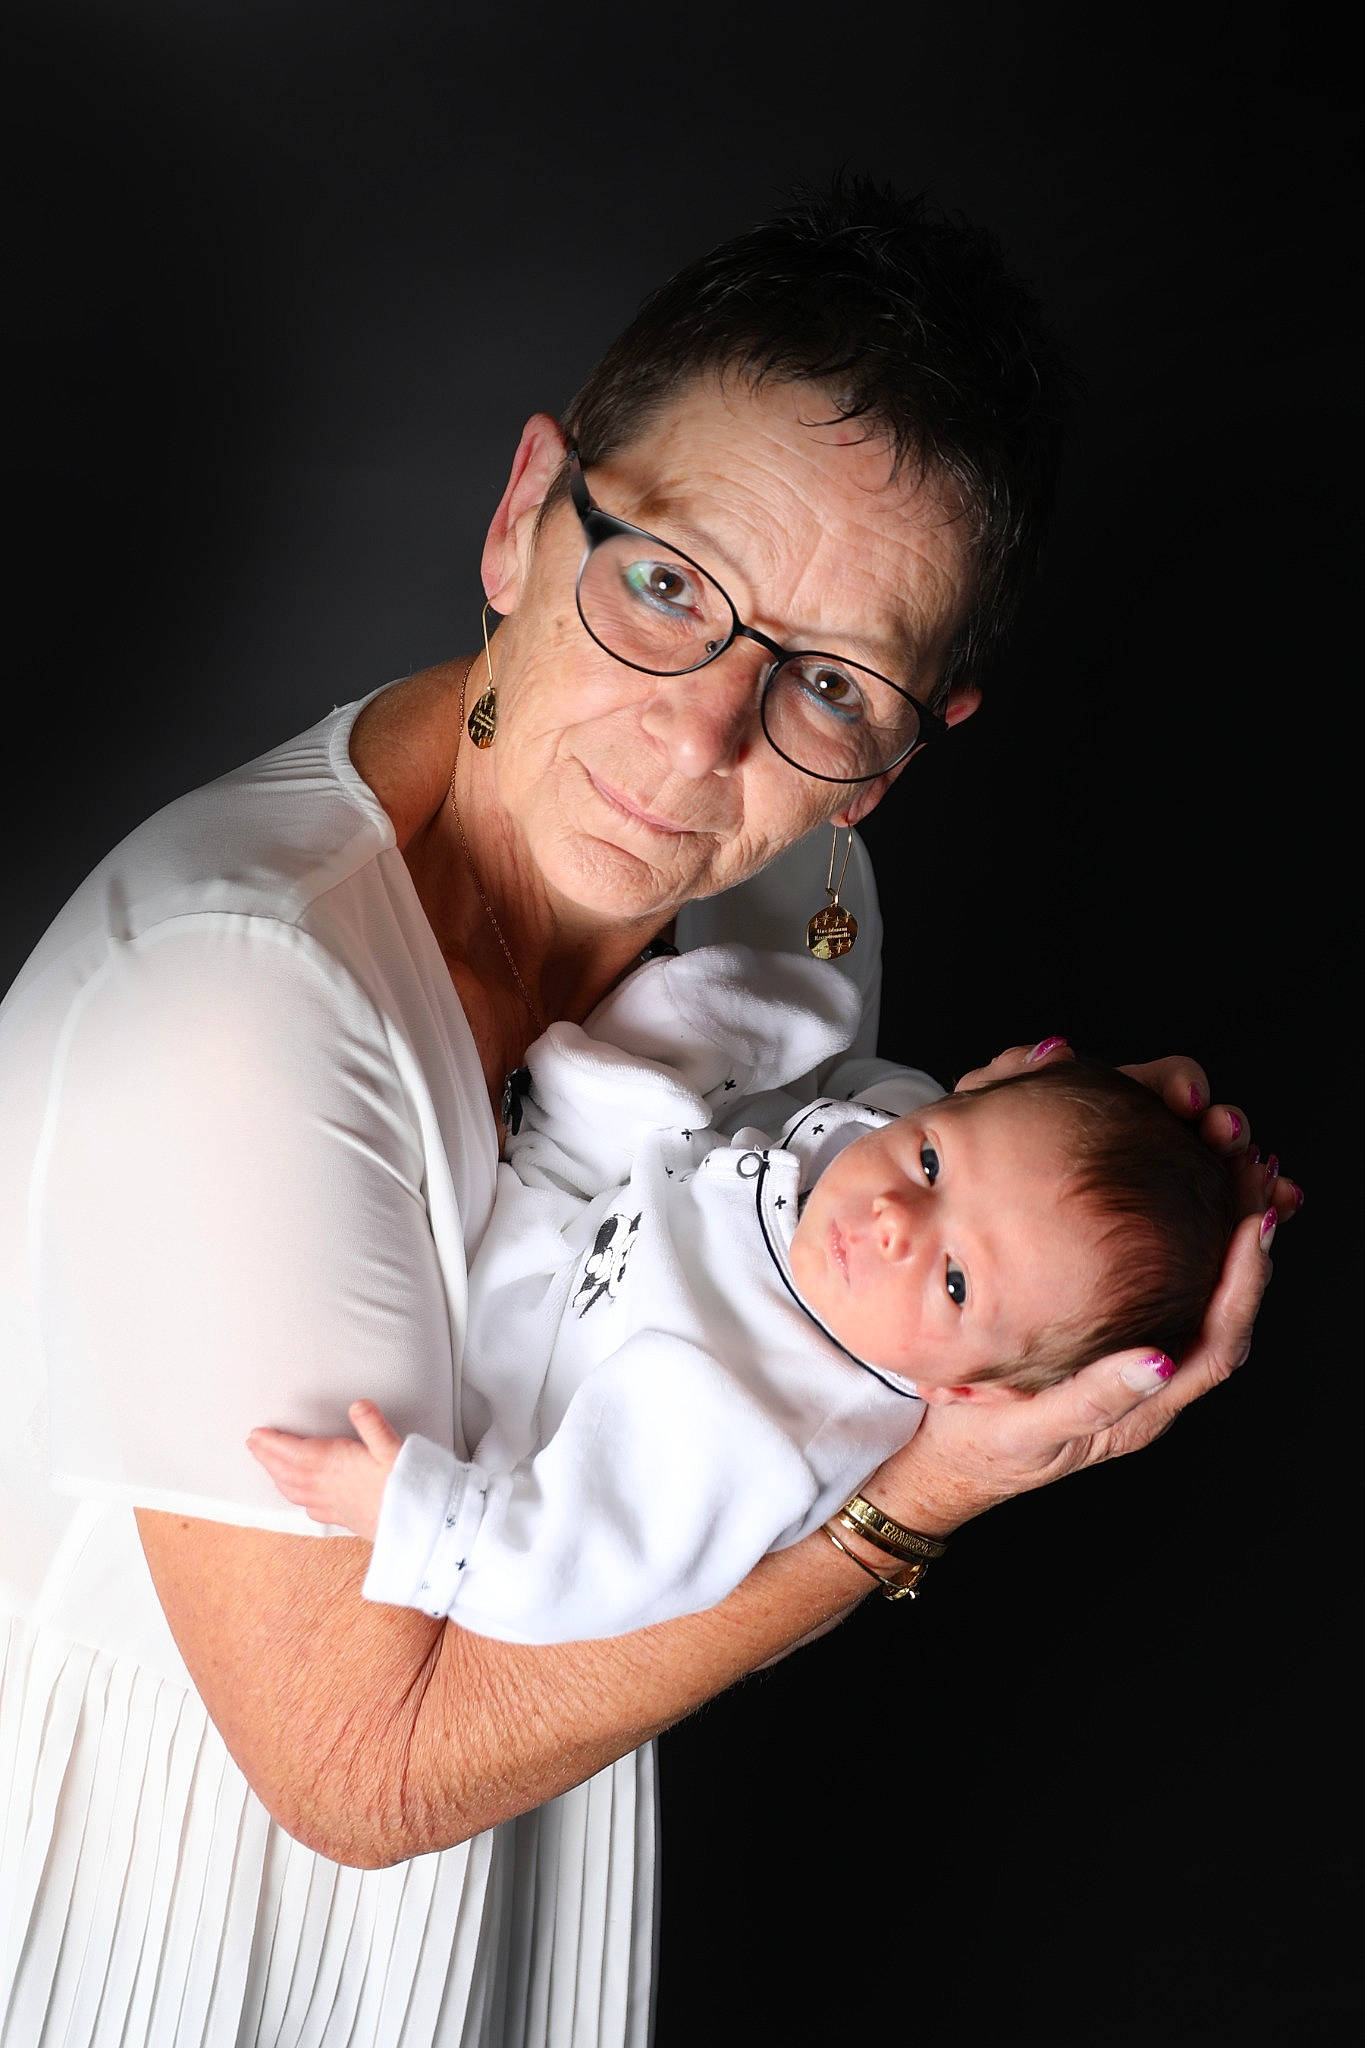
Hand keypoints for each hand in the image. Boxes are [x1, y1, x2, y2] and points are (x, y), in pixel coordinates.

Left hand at [247, 1399, 401, 1541]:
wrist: (418, 1524)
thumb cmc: (407, 1485)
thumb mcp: (394, 1448)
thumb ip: (373, 1425)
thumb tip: (358, 1405)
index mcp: (335, 1465)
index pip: (295, 1452)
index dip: (273, 1443)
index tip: (256, 1434)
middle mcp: (327, 1486)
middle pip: (288, 1471)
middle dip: (268, 1457)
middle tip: (252, 1445)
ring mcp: (333, 1504)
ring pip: (294, 1490)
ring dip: (277, 1477)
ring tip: (267, 1466)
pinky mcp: (343, 1517)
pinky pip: (309, 1506)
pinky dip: (297, 1498)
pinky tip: (300, 1497)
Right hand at [866, 1197, 1274, 1535]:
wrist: (948, 1458)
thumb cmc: (983, 1445)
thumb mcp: (1028, 1429)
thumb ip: (1091, 1402)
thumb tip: (1158, 1364)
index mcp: (1146, 1410)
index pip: (1220, 1342)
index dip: (1245, 1283)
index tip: (1253, 1222)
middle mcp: (1154, 1384)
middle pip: (1226, 1309)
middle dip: (1245, 1239)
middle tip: (1251, 1167)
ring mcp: (1136, 1358)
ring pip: (1204, 1292)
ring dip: (1222, 1230)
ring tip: (1231, 1167)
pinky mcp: (1111, 1334)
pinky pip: (1169, 1284)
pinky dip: (1188, 1235)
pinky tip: (1182, 1194)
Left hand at [956, 1038, 1302, 1222]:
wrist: (973, 1242)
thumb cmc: (982, 1169)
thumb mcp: (982, 1120)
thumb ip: (1009, 1080)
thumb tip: (1055, 1051)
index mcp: (1118, 1110)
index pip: (1168, 1082)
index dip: (1182, 1083)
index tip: (1186, 1098)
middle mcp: (1154, 1146)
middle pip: (1211, 1129)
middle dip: (1229, 1132)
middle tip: (1227, 1140)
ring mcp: (1170, 1195)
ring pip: (1228, 1181)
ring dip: (1253, 1181)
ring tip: (1268, 1192)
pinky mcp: (1179, 1248)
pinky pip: (1224, 1238)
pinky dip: (1254, 1225)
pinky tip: (1273, 1218)